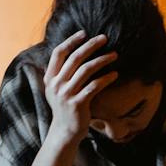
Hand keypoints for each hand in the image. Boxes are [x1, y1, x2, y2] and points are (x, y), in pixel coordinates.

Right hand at [43, 31, 117, 148]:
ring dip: (102, 60)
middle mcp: (56, 85)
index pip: (58, 53)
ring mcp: (66, 95)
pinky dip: (106, 78)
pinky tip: (115, 74)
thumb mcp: (57, 89)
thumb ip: (61, 72)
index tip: (84, 33)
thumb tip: (75, 51)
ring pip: (86, 70)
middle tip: (105, 38)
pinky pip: (94, 86)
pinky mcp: (78, 104)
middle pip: (74, 58)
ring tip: (115, 55)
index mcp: (50, 78)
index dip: (71, 41)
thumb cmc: (65, 107)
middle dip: (91, 45)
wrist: (65, 131)